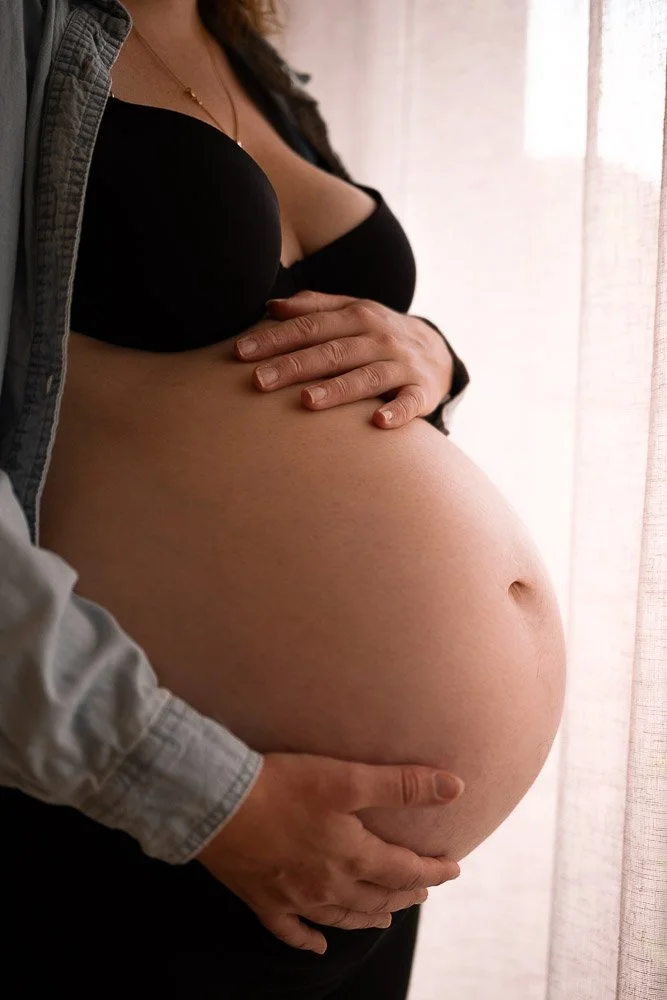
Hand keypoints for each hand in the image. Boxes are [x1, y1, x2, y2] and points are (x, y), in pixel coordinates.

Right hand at [196, 751, 463, 955]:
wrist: (217, 802)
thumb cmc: (284, 785)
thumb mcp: (348, 778)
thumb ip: (402, 785)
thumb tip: (455, 787)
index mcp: (352, 855)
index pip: (404, 870)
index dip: (432, 870)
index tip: (453, 869)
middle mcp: (328, 884)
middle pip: (377, 898)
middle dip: (405, 895)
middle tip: (423, 891)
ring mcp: (294, 897)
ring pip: (341, 917)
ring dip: (368, 918)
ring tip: (386, 919)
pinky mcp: (262, 899)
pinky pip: (291, 931)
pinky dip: (308, 940)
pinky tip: (318, 945)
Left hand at [234, 291, 453, 427]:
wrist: (438, 351)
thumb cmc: (379, 333)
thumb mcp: (352, 311)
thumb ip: (314, 306)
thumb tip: (271, 306)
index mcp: (356, 316)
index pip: (310, 326)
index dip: (275, 338)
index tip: (241, 352)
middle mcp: (378, 337)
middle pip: (332, 351)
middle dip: (294, 365)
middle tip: (259, 381)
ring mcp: (402, 364)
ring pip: (367, 376)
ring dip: (339, 389)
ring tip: (308, 401)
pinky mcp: (422, 390)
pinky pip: (411, 402)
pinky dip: (398, 411)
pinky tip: (379, 422)